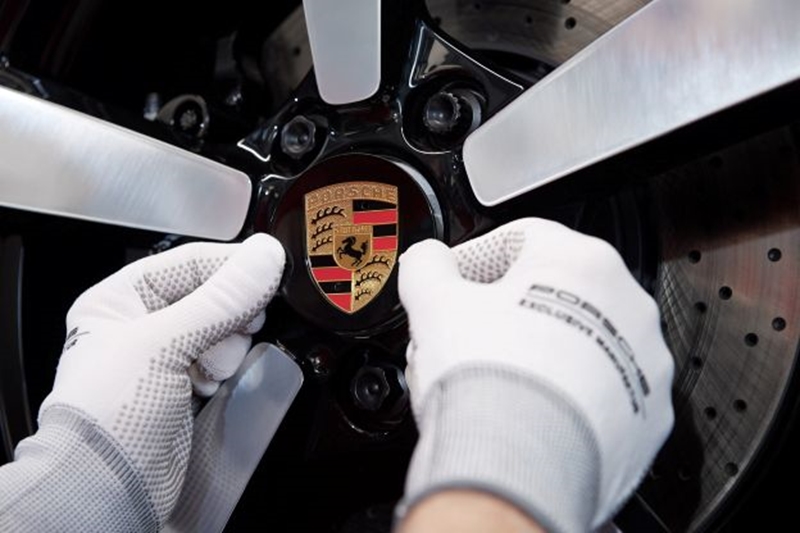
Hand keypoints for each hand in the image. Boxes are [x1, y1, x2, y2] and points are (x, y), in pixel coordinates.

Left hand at [37, 233, 284, 525]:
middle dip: (230, 314)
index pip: (189, 263)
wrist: (110, 488)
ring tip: (212, 368)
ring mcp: (166, 356)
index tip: (268, 269)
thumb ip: (220, 299)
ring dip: (228, 346)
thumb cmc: (111, 415)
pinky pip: (224, 358)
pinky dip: (226, 368)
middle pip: (211, 295)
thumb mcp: (164, 344)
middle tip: (241, 325)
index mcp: (121, 298)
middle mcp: (142, 323)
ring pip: (223, 328)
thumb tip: (265, 257)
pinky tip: (211, 383)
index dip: (230, 266)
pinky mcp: (187, 384)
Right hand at [398, 219, 673, 532]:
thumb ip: (427, 265)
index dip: (476, 261)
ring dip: (543, 352)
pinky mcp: (647, 413)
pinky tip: (532, 410)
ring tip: (500, 379)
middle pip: (554, 292)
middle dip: (509, 311)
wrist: (517, 464)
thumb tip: (428, 260)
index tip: (454, 287)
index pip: (520, 240)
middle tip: (471, 338)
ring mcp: (642, 361)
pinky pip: (603, 392)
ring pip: (582, 342)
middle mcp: (626, 304)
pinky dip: (570, 396)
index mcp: (580, 260)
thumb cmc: (485, 378)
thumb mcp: (434, 302)